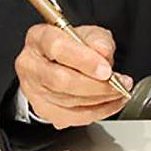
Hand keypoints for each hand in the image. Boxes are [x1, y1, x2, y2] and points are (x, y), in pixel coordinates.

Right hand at [14, 23, 131, 128]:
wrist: (61, 62)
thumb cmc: (74, 46)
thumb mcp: (90, 34)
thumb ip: (99, 40)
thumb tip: (103, 53)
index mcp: (39, 38)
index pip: (57, 48)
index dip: (84, 60)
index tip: (107, 70)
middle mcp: (30, 64)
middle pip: (61, 80)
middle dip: (96, 85)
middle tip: (118, 83)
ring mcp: (33, 90)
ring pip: (67, 101)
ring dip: (100, 99)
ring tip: (119, 92)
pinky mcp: (43, 109)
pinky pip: (72, 117)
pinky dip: (97, 112)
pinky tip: (111, 103)